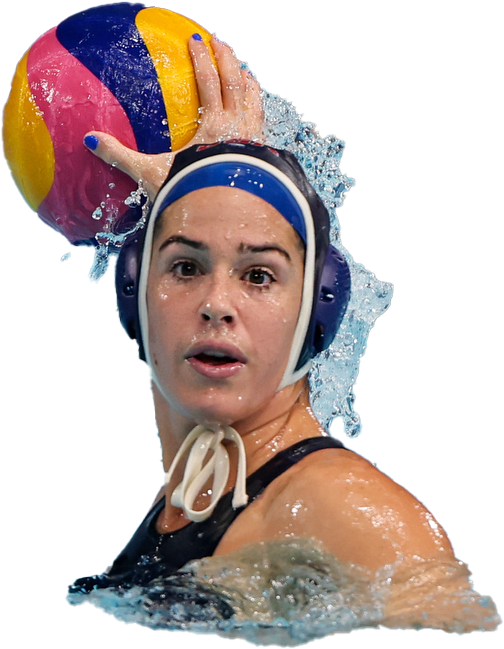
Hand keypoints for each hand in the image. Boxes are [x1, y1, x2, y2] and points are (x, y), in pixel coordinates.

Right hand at [83, 34, 263, 200]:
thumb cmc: (191, 193)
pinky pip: (261, 122)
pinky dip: (258, 107)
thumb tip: (91, 141)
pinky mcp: (261, 155)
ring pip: (252, 100)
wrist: (225, 217)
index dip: (201, 58)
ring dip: (247, 81)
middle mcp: (236, 128)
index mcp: (212, 126)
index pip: (207, 81)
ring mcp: (252, 140)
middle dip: (226, 58)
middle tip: (219, 41)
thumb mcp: (152, 174)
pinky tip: (256, 107)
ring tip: (244, 70)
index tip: (195, 40)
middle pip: (233, 83)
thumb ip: (122, 157)